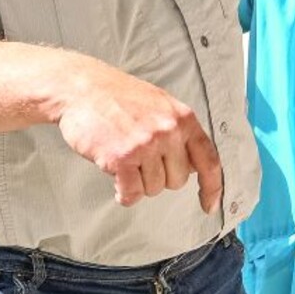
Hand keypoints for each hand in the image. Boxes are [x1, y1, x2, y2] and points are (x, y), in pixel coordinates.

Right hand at [52, 58, 223, 211]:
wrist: (82, 88)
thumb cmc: (118, 96)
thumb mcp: (161, 106)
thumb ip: (179, 133)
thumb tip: (192, 165)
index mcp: (183, 118)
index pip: (208, 160)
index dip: (212, 187)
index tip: (210, 204)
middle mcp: (169, 131)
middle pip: (177, 181)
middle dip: (159, 177)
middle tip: (141, 160)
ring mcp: (146, 145)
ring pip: (154, 189)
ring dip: (138, 182)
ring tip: (125, 159)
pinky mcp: (121, 158)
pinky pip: (132, 194)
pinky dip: (124, 194)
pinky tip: (117, 180)